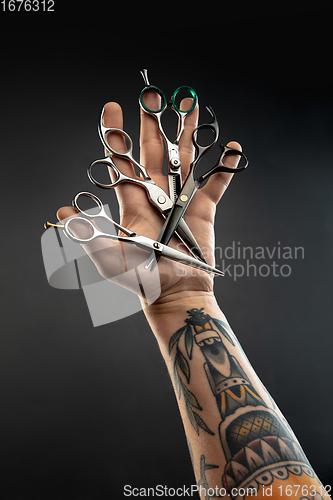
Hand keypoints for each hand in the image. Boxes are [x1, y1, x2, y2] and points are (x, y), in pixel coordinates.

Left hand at [57, 93, 240, 307]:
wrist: (174, 291)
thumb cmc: (141, 279)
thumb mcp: (110, 259)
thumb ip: (90, 236)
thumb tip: (64, 213)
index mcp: (133, 200)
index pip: (121, 159)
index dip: (115, 133)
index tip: (111, 107)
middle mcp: (157, 193)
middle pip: (155, 149)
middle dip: (153, 121)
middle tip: (153, 92)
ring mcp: (181, 198)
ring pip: (186, 157)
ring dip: (190, 132)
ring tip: (192, 105)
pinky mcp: (204, 208)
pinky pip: (217, 182)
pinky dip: (225, 166)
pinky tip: (232, 148)